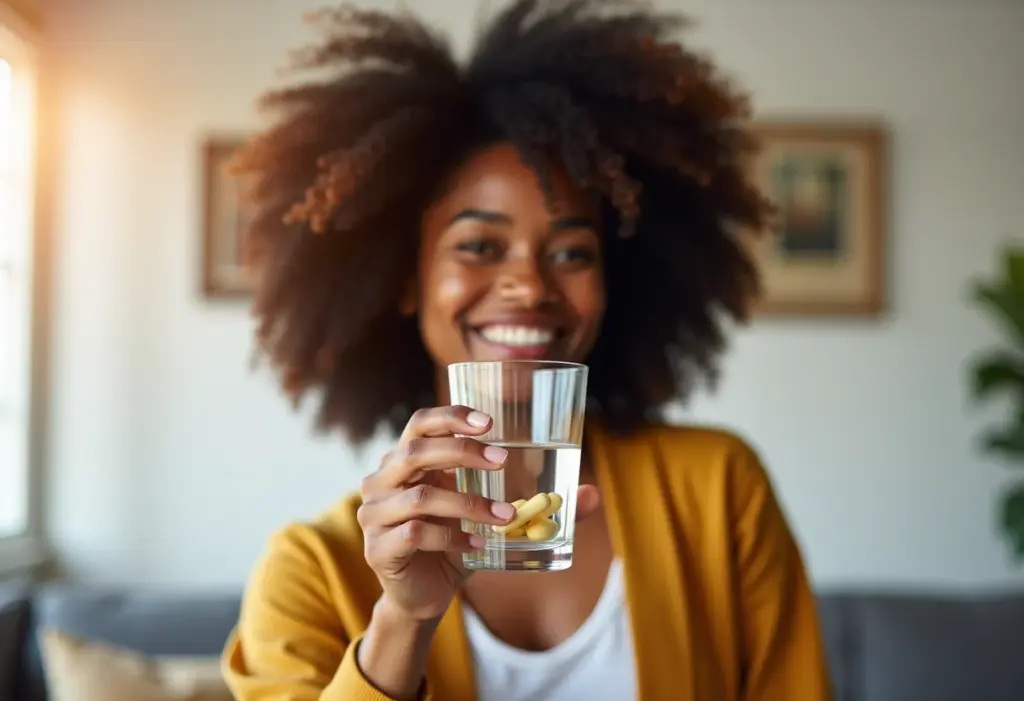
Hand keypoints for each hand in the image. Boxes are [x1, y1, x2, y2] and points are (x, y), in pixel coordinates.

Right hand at [358, 405, 514, 621]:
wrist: (423, 597)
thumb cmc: (455, 545)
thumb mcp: (490, 518)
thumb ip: (535, 505)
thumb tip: (593, 496)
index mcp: (406, 463)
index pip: (420, 424)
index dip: (450, 417)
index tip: (489, 422)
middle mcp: (383, 481)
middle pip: (416, 451)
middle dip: (462, 451)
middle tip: (502, 460)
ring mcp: (375, 515)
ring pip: (421, 496)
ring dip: (468, 504)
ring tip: (504, 516)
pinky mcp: (378, 549)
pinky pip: (416, 533)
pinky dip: (452, 537)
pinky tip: (477, 546)